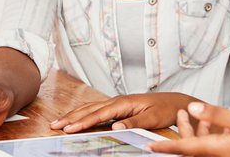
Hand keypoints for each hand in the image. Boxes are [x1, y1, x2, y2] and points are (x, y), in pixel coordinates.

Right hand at [50, 93, 196, 132]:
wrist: (175, 102)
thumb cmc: (165, 109)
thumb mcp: (152, 118)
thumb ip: (133, 122)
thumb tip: (115, 126)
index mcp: (123, 102)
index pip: (98, 114)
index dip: (82, 122)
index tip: (68, 128)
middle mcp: (117, 101)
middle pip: (89, 109)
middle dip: (71, 117)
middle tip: (54, 126)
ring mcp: (117, 103)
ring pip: (90, 108)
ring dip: (74, 115)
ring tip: (59, 122)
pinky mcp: (118, 107)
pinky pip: (96, 110)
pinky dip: (83, 114)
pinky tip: (77, 118)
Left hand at [148, 102, 229, 156]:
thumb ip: (217, 115)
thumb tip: (192, 108)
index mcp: (215, 149)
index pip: (183, 147)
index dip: (165, 146)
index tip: (148, 146)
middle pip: (192, 145)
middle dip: (183, 129)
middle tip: (177, 113)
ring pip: (204, 146)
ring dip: (196, 130)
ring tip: (190, 112)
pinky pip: (215, 148)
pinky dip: (211, 135)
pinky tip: (218, 126)